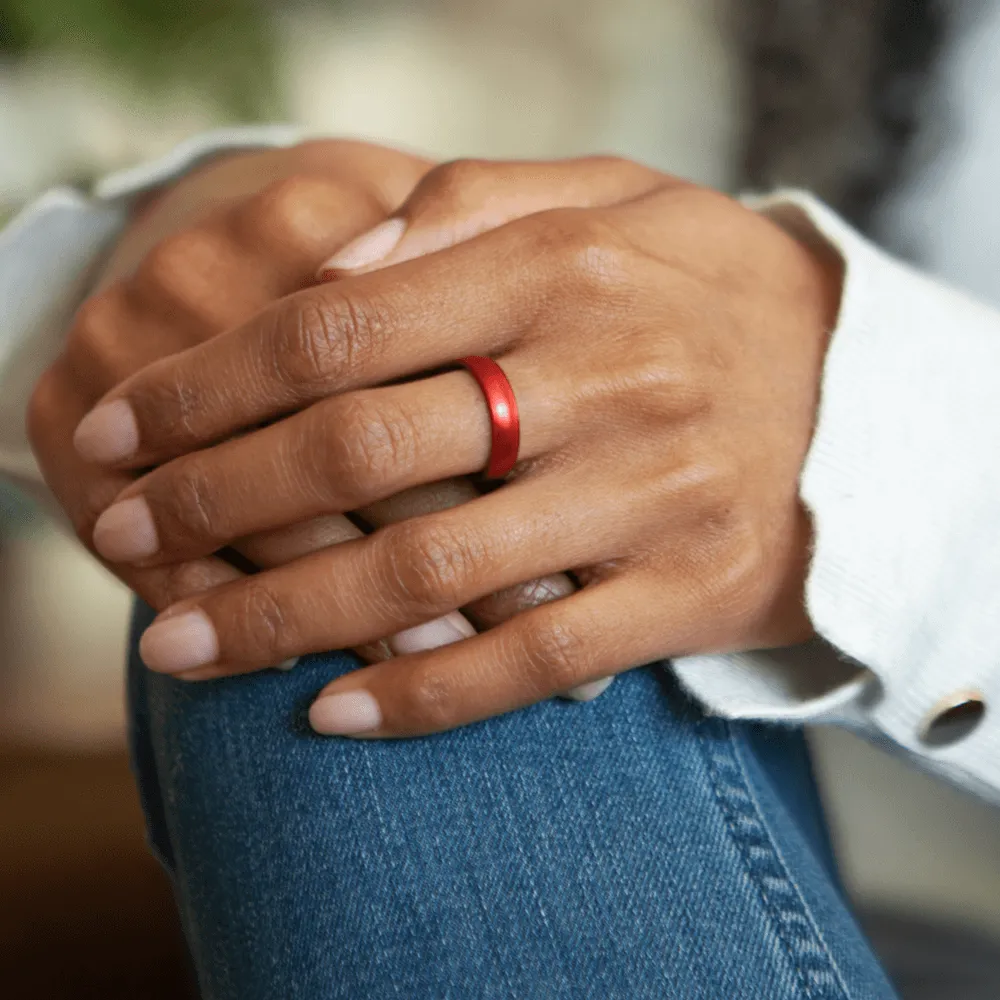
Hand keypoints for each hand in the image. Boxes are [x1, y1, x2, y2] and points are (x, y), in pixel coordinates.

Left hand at [71, 157, 841, 734]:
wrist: (868, 400)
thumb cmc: (711, 293)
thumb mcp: (616, 200)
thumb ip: (475, 201)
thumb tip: (340, 255)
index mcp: (564, 270)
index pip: (336, 326)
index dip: (207, 384)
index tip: (120, 431)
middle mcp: (603, 381)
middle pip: (359, 448)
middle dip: (211, 502)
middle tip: (120, 542)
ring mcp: (648, 497)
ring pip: (430, 571)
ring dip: (285, 617)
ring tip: (175, 653)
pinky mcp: (686, 594)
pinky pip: (535, 659)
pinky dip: (424, 694)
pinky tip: (329, 713)